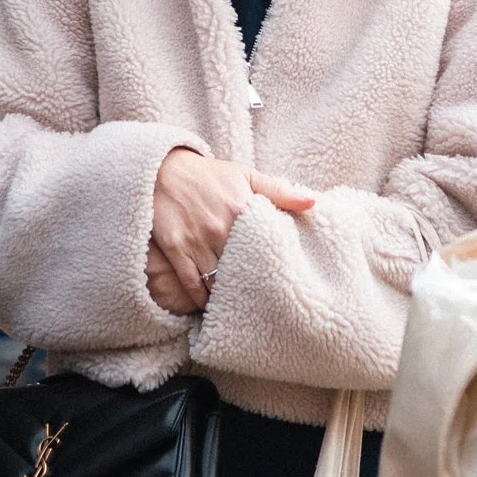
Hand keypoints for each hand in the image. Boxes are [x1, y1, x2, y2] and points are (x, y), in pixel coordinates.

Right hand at [148, 149, 316, 312]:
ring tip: (240, 307)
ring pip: (216, 281)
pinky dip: (202, 298)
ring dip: (228, 296)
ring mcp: (196, 240)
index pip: (265, 248)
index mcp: (241, 209)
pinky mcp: (175, 249)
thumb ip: (280, 191)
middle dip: (252, 288)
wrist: (164, 169)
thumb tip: (313, 203)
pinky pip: (191, 283)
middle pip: (242, 270)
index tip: (284, 284)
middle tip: (264, 303)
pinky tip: (211, 305)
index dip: (275, 269)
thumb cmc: (210, 175)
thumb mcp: (246, 175)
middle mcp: (219, 228)